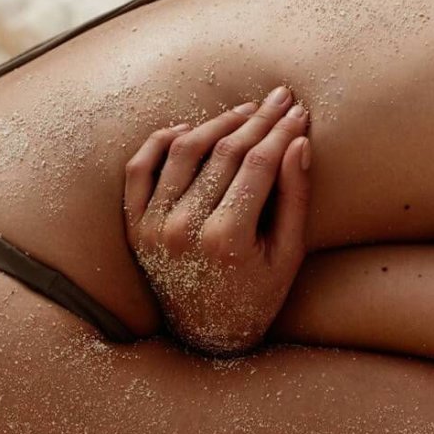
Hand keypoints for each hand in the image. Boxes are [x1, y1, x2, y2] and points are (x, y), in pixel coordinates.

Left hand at [124, 88, 312, 355]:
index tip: (300, 111)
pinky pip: (140, 168)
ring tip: (244, 111)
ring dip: (216, 123)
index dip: (281, 132)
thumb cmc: (258, 296)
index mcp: (226, 238)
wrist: (206, 335)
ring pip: (184, 150)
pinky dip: (161, 141)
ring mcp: (152, 225)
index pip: (258, 164)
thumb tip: (298, 142)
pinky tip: (189, 128)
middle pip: (225, 153)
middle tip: (280, 98)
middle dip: (257, 120)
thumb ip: (295, 198)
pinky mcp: (133, 225)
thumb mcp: (288, 254)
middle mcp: (183, 228)